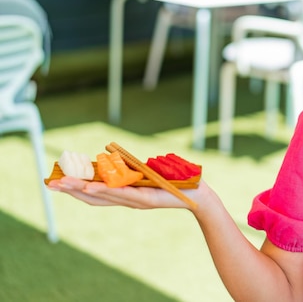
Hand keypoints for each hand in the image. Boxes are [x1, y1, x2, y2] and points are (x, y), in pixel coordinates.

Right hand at [47, 176, 206, 209]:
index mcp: (125, 194)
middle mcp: (127, 200)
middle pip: (93, 196)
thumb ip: (128, 169)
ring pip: (103, 196)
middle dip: (70, 190)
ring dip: (81, 190)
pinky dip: (104, 191)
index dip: (75, 188)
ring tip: (62, 185)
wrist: (196, 195)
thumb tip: (110, 156)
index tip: (56, 181)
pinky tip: (89, 187)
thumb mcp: (146, 173)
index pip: (94, 193)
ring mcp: (134, 201)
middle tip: (50, 184)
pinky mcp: (145, 199)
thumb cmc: (173, 182)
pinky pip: (121, 194)